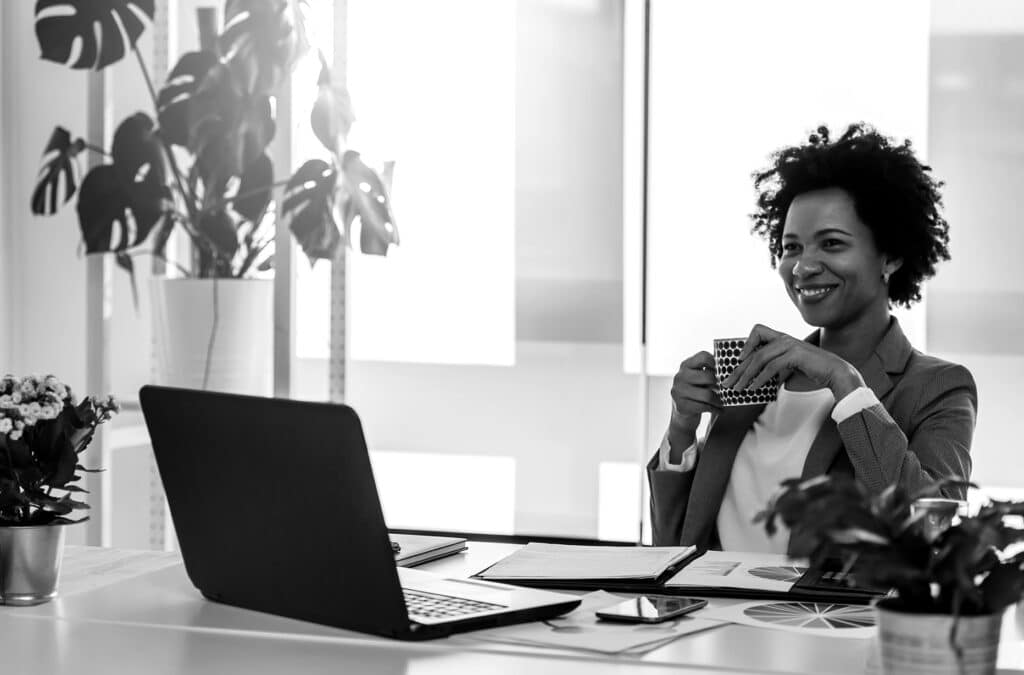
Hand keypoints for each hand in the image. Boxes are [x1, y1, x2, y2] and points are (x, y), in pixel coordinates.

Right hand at [669, 351, 722, 434]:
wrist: (683, 414)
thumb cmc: (696, 393)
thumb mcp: (700, 378)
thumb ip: (709, 372)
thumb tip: (729, 371)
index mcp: (685, 365)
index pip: (703, 356)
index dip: (716, 363)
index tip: (720, 372)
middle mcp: (679, 376)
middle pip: (708, 377)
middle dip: (719, 385)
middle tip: (722, 390)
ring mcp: (678, 391)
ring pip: (707, 394)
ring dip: (719, 400)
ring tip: (721, 402)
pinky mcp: (681, 406)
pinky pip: (704, 407)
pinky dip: (715, 409)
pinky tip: (718, 410)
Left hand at [721, 324, 864, 398]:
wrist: (836, 373)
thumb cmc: (812, 372)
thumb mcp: (788, 368)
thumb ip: (773, 369)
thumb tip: (754, 380)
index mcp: (783, 338)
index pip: (758, 331)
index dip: (746, 344)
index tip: (737, 360)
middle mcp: (784, 338)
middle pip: (753, 350)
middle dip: (738, 368)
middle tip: (727, 382)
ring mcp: (790, 345)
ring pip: (759, 358)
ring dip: (746, 375)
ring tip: (738, 389)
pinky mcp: (795, 355)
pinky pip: (771, 367)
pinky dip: (760, 379)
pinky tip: (753, 388)